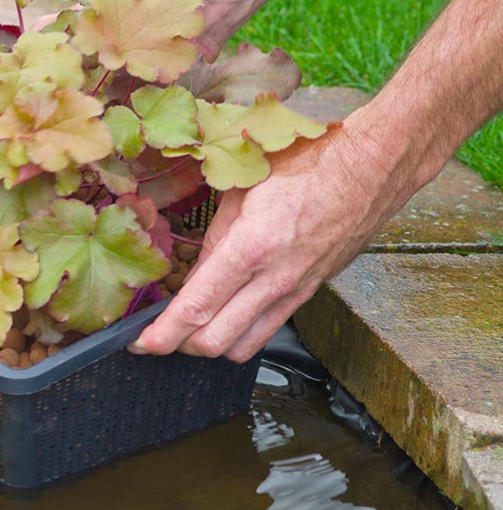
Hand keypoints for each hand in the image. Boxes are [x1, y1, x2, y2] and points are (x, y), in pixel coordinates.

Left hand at [130, 113, 404, 362]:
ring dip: (209, 346)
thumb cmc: (306, 163)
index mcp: (251, 248)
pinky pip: (267, 330)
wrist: (373, 167)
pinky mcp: (310, 293)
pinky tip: (224, 317)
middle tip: (154, 334)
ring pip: (242, 347)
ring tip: (185, 329)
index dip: (161, 334)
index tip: (137, 343)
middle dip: (177, 345)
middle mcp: (274, 280)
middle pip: (214, 342)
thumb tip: (190, 276)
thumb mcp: (242, 189)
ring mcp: (295, 291)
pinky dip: (239, 335)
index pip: (196, 308)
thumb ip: (213, 238)